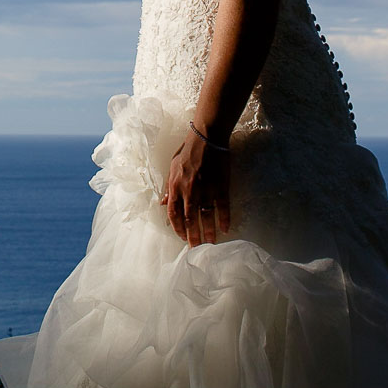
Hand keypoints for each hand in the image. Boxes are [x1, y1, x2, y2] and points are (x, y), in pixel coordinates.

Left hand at [163, 129, 231, 247]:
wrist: (206, 137)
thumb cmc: (188, 151)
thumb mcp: (172, 167)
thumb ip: (169, 187)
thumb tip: (162, 203)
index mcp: (176, 186)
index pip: (173, 213)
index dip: (177, 228)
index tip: (182, 237)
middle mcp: (189, 191)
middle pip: (190, 219)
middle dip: (192, 236)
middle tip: (196, 250)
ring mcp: (206, 189)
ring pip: (206, 216)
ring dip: (208, 232)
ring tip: (211, 245)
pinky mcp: (221, 186)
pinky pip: (222, 206)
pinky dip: (224, 218)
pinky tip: (225, 229)